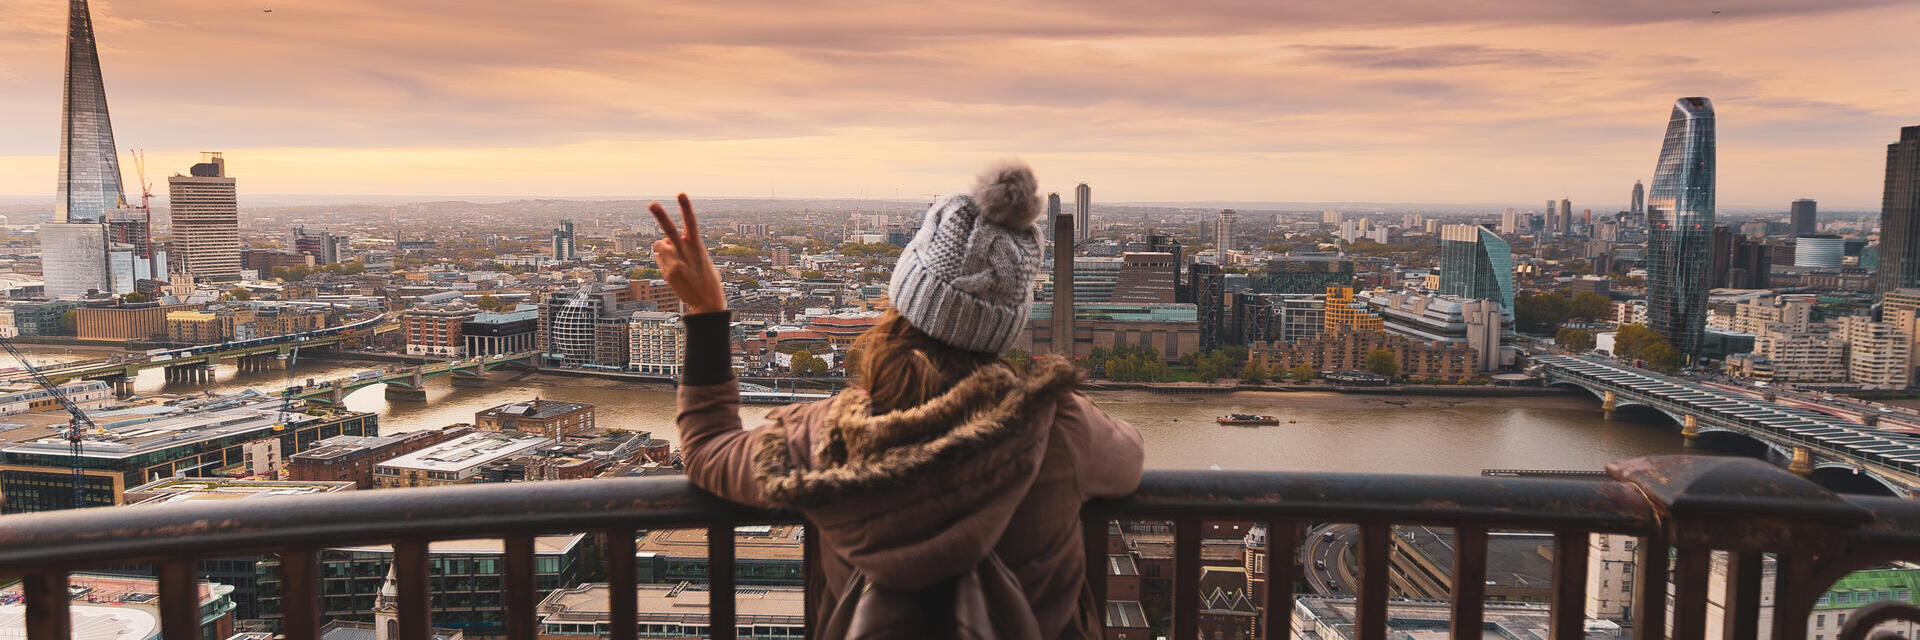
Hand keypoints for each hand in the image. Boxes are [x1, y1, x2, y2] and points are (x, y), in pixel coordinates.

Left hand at [649, 194, 726, 314]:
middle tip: (652, 204)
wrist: (706, 302)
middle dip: (661, 216)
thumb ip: (683, 246)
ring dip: (662, 246)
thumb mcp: (700, 258)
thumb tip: (662, 242)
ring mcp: (675, 263)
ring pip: (659, 244)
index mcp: (697, 246)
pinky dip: (662, 260)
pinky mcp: (667, 272)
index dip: (686, 207)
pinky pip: (658, 258)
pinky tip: (674, 270)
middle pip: (670, 230)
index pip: (691, 222)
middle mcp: (685, 253)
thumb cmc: (705, 278)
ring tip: (673, 256)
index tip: (681, 193)